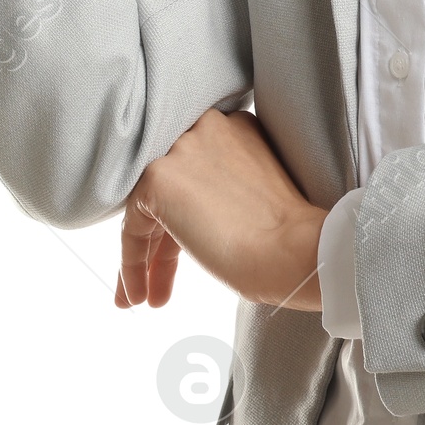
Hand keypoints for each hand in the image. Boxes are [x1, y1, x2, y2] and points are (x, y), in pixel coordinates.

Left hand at [116, 109, 326, 313]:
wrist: (293, 248)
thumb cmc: (288, 235)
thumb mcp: (254, 195)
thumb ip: (222, 189)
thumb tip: (194, 219)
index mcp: (236, 128)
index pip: (196, 172)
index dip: (186, 218)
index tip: (184, 253)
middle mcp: (206, 127)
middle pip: (171, 189)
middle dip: (162, 239)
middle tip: (159, 279)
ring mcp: (181, 149)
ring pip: (148, 206)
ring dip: (144, 257)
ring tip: (145, 298)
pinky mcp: (159, 177)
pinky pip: (134, 224)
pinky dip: (131, 263)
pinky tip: (140, 295)